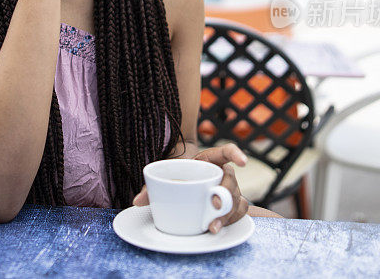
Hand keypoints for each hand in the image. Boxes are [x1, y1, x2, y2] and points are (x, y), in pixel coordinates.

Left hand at [132, 143, 249, 233]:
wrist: (175, 180)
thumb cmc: (172, 174)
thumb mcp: (162, 175)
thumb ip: (150, 187)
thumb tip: (136, 201)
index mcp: (209, 159)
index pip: (226, 151)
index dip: (236, 154)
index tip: (242, 162)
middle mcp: (221, 173)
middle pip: (231, 181)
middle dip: (225, 195)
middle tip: (213, 206)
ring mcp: (227, 189)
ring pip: (236, 199)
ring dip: (227, 213)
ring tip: (213, 226)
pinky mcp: (228, 204)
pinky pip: (237, 211)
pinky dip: (231, 219)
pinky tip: (219, 227)